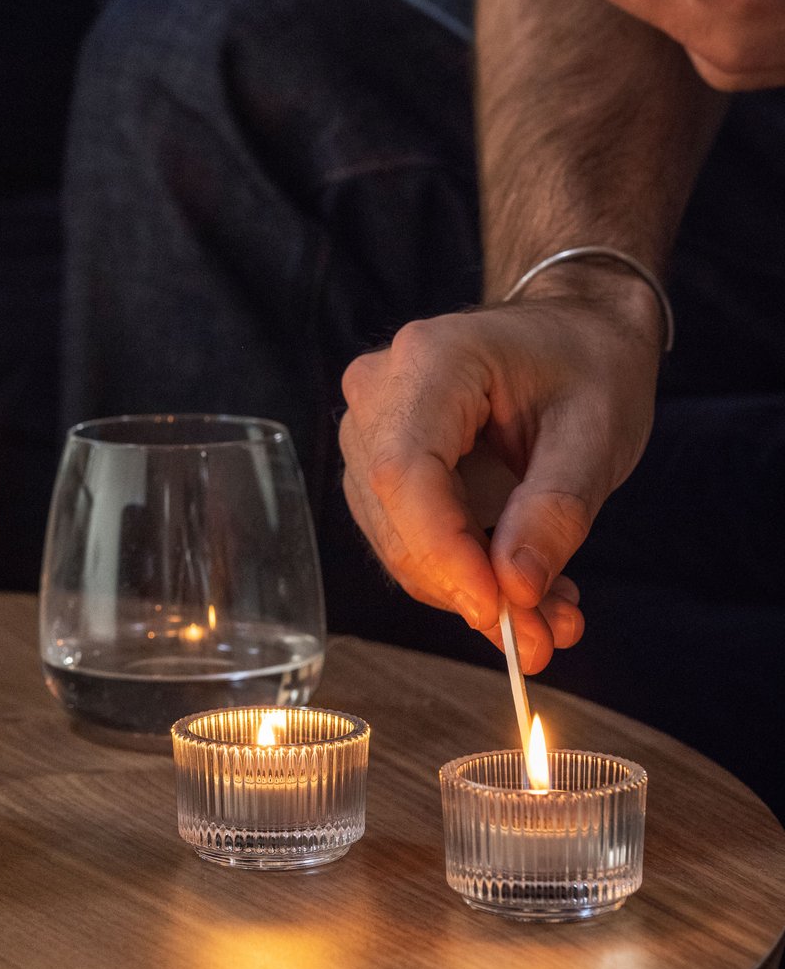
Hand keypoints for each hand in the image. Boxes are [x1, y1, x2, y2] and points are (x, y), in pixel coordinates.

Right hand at [338, 281, 659, 668]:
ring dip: (471, 591)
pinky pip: (408, 537)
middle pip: (395, 514)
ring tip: (552, 613)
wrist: (574, 333)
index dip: (443, 551)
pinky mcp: (381, 464)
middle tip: (547, 635)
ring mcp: (371, 427)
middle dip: (467, 587)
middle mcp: (379, 390)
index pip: (405, 471)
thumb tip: (516, 590)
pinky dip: (465, 575)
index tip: (498, 613)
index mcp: (431, 360)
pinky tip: (525, 586)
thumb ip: (555, 511)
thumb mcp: (597, 433)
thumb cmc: (588, 364)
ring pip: (397, 539)